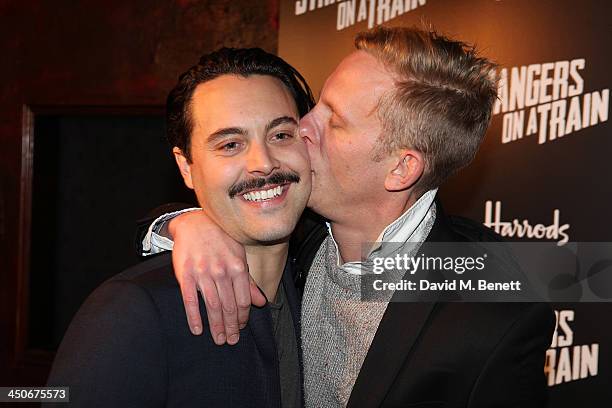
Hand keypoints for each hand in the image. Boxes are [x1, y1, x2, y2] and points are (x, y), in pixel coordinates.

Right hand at [168, 210, 266, 343]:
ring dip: (216, 326)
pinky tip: (197, 329)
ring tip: (218, 339)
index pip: (243, 300)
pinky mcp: (185, 274)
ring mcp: (203, 273)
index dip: (243, 318)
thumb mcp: (239, 256)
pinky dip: (194, 317)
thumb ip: (249, 281)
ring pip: (212, 306)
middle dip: (231, 327)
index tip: (241, 328)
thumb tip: (261, 302)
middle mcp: (222, 271)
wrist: (194, 222)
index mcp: (238, 267)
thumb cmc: (220, 239)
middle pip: (228, 307)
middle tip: (230, 341)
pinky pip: (190, 300)